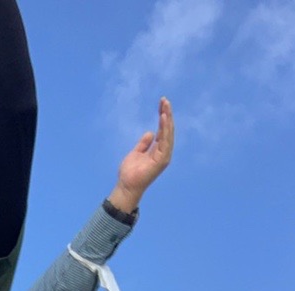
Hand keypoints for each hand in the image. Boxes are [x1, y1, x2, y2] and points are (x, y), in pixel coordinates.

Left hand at [107, 97, 173, 212]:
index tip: (161, 104)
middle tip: (165, 100)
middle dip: (167, 114)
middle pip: (168, 130)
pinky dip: (165, 129)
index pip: (163, 130)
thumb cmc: (130, 172)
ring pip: (168, 133)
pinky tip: (163, 118)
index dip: (163, 116)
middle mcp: (163, 152)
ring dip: (167, 119)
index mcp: (158, 150)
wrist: (126, 186)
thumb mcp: (136, 152)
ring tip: (165, 105)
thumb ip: (144, 143)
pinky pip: (165, 141)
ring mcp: (164, 156)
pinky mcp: (162, 160)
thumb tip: (150, 133)